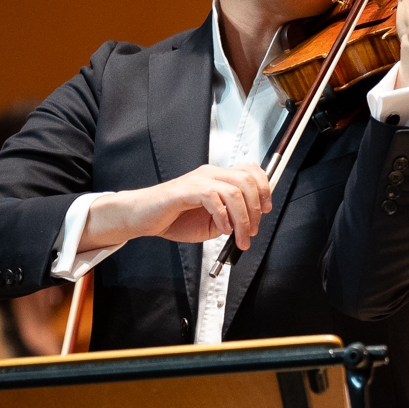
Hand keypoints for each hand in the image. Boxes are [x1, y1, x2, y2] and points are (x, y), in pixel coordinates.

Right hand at [92, 161, 273, 252]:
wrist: (142, 217)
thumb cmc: (172, 218)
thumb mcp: (210, 222)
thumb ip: (229, 219)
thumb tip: (246, 225)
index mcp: (217, 178)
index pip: (250, 171)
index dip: (264, 188)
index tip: (266, 210)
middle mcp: (210, 174)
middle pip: (247, 180)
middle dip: (256, 209)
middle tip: (251, 231)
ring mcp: (198, 180)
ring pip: (234, 191)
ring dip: (242, 218)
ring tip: (239, 236)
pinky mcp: (186, 190)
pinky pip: (213, 198)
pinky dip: (223, 217)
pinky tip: (221, 229)